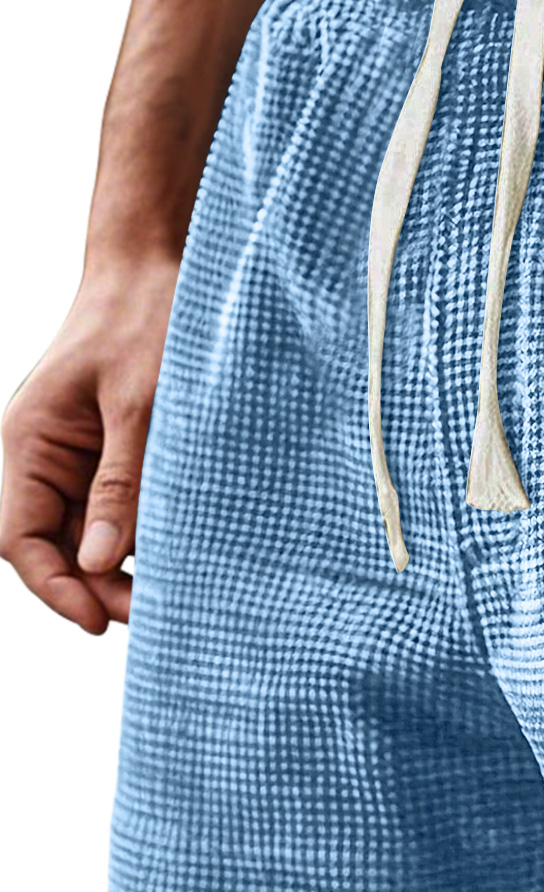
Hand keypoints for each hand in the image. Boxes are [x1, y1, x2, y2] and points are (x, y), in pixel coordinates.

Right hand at [0, 251, 179, 632]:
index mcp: (27, 443)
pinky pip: (116, 515)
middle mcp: (43, 459)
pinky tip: (176, 560)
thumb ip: (121, 482)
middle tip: (153, 615)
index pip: (19, 538)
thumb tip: (99, 560)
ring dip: (120, 571)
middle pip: (53, 549)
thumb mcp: (139, 405)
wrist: (158, 269)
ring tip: (169, 597)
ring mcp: (77, 462)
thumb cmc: (144, 322)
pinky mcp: (113, 460)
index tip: (98, 622)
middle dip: (95, 589)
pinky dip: (140, 542)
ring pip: (86, 539)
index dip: (53, 588)